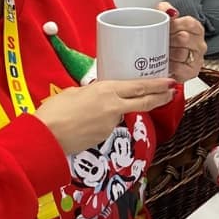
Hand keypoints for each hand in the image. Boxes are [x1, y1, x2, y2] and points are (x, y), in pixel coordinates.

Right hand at [36, 78, 175, 154]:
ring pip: (122, 113)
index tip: (170, 82)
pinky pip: (108, 125)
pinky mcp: (104, 137)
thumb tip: (98, 95)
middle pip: (144, 101)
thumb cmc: (54, 110)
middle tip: (172, 93)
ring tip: (95, 109)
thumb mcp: (75, 92)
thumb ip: (92, 92)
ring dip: (120, 110)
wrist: (45, 137)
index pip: (139, 87)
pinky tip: (88, 121)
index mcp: (106, 91)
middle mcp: (113, 107)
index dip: (157, 85)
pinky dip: (104, 121)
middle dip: (160, 97)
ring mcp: (110, 124)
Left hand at [157, 2, 206, 82]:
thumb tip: (168, 10)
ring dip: (169, 53)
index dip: (175, 25)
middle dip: (169, 39)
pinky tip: (167, 64)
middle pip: (184, 38)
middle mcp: (199, 44)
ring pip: (182, 53)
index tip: (166, 27)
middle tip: (161, 41)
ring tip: (162, 53)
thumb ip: (164, 9)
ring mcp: (197, 59)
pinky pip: (181, 69)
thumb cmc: (165, 40)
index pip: (190, 23)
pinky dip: (172, 66)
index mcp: (196, 29)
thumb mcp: (163, 20)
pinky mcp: (192, 72)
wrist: (163, 61)